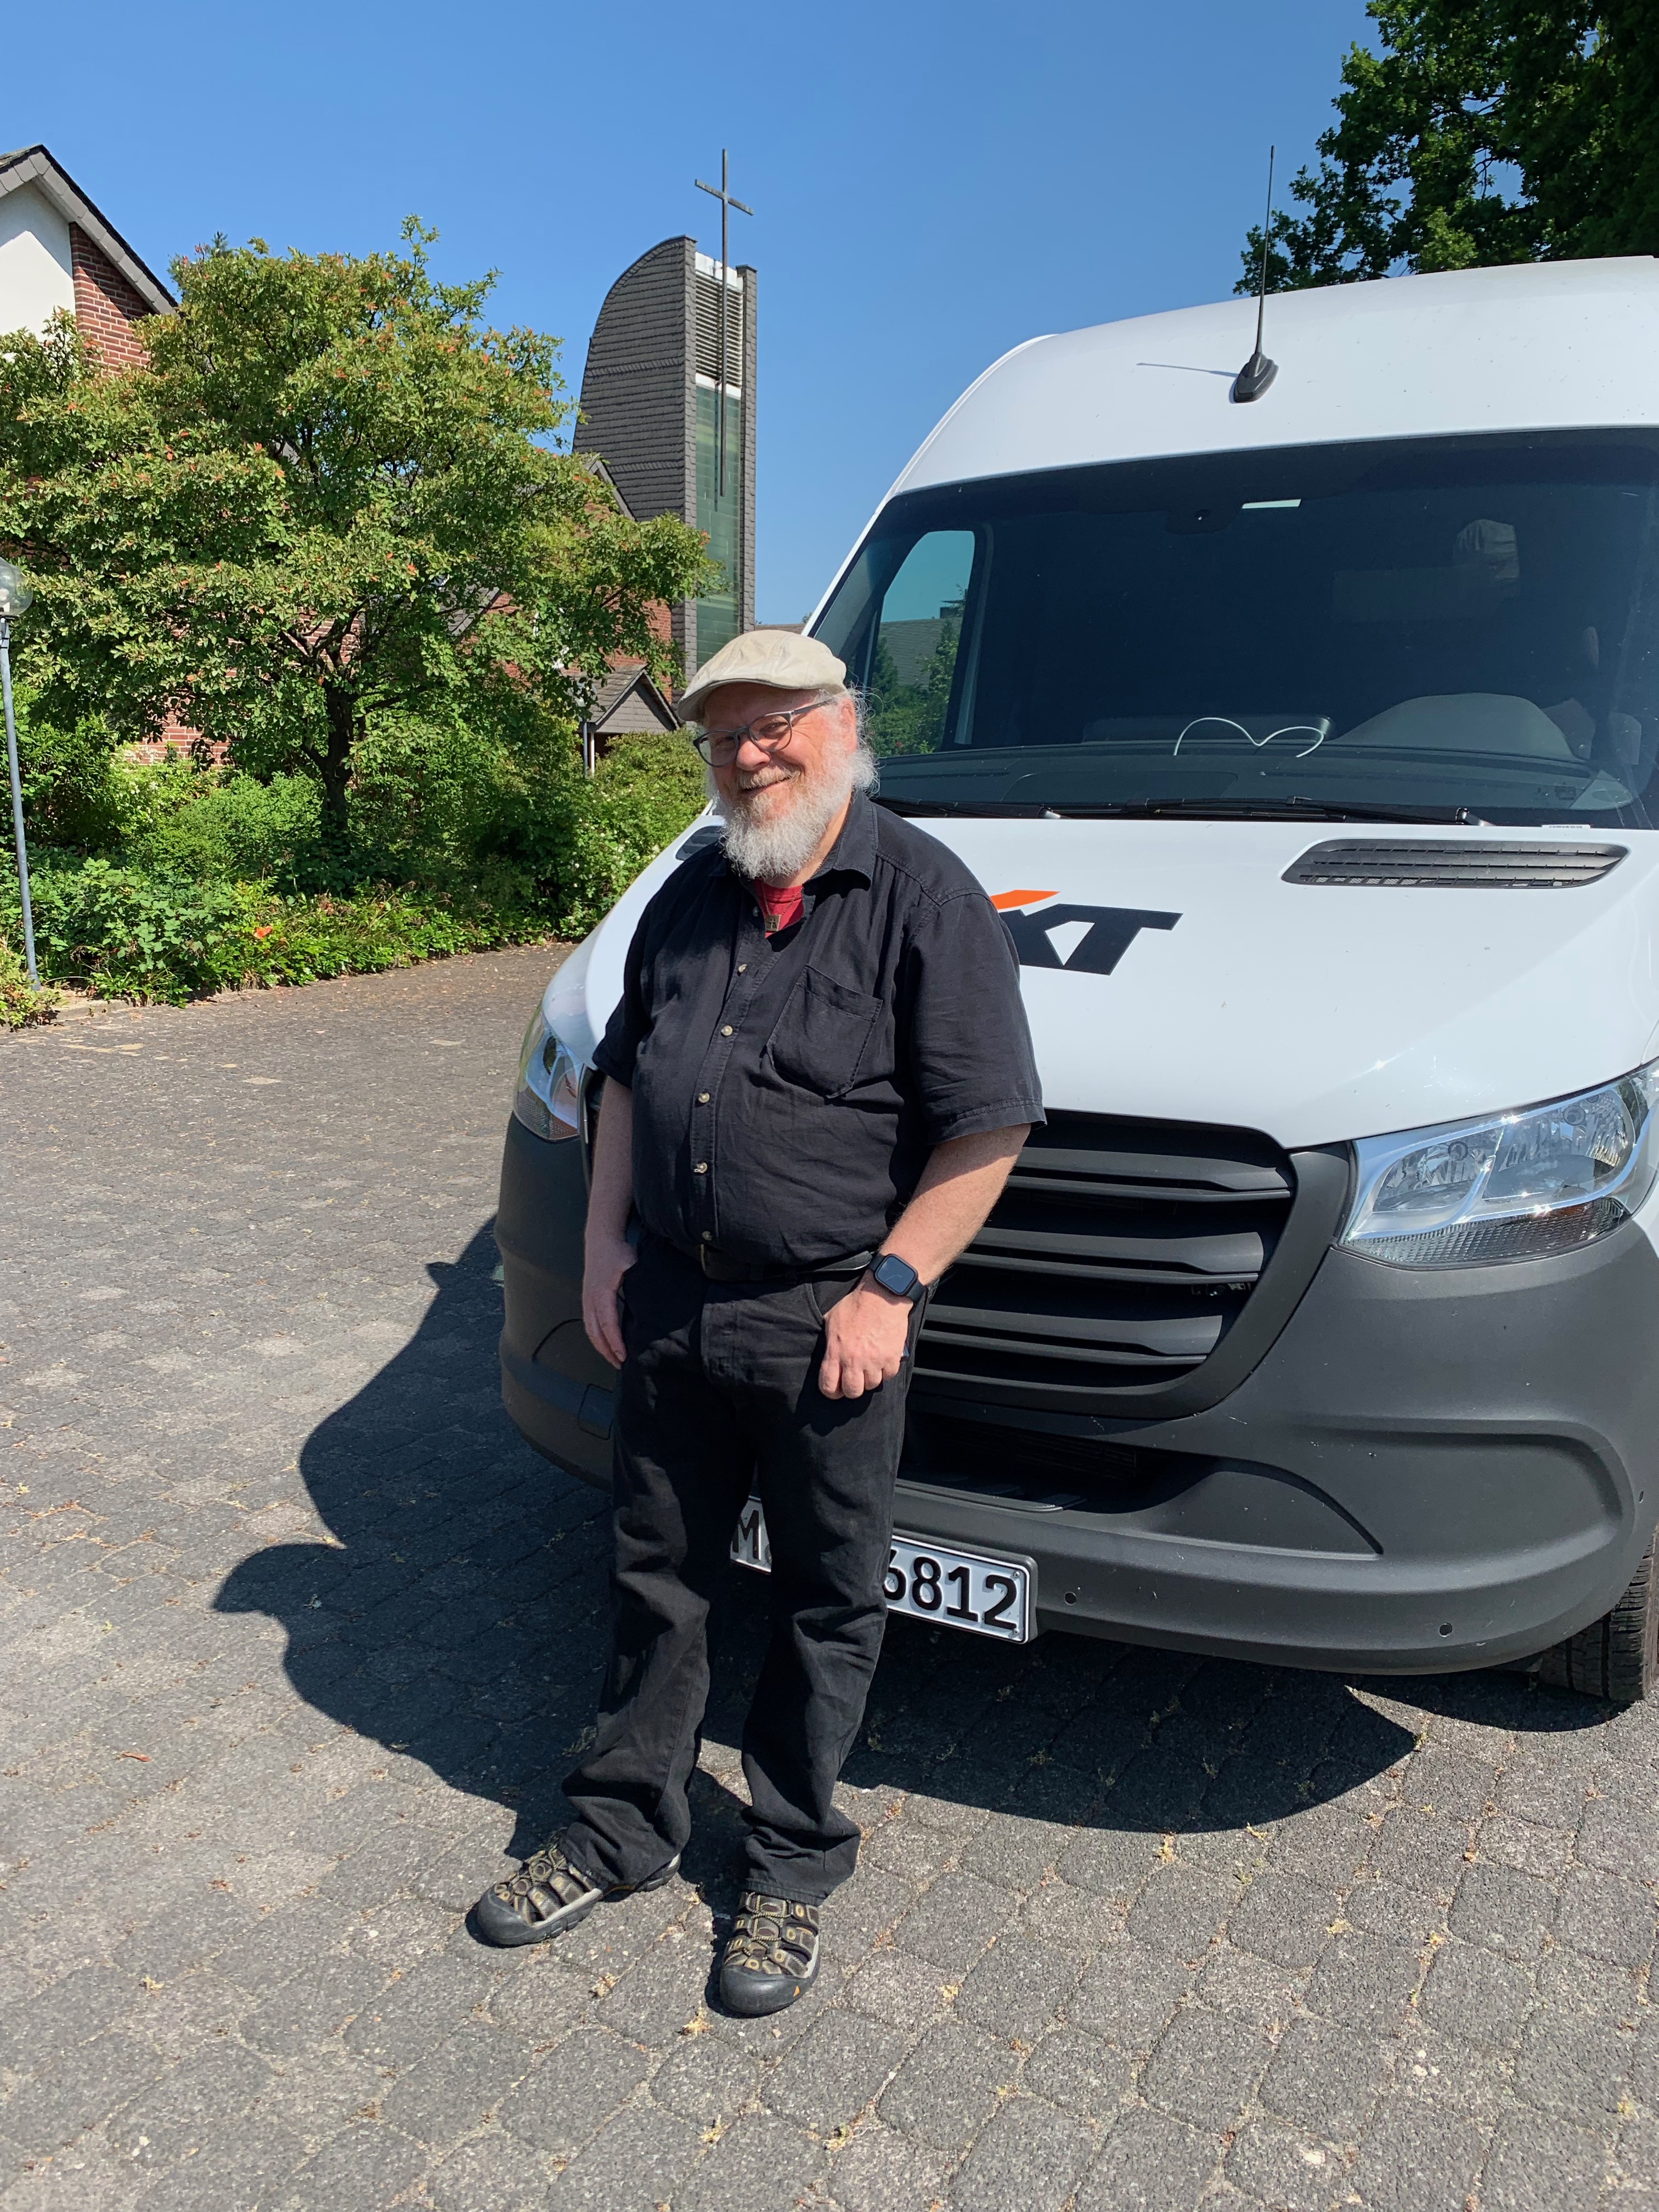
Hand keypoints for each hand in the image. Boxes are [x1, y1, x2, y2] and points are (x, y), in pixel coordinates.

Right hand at [582, 1235, 636, 1368]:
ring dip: (600, 1347)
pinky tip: (606, 1344)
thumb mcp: (632, 1264)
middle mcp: (591, 1299)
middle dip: (606, 1351)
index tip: (623, 1355)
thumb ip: (640, 1281)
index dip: (615, 1342)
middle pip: (595, 1332)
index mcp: (602, 1292)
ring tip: (613, 1359)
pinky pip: (589, 1324)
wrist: (600, 1240)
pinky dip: (596, 1337)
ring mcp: (586, 1300)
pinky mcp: (587, 1300)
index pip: (608, 1324)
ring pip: (590, 1330)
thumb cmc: (617, 1252)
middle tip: (620, 1364)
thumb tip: (652, 1301)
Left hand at [819, 1280, 911, 1399]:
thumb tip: (828, 1356)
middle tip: (854, 1381)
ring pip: (872, 1385)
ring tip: (869, 1367)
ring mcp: (874, 1360)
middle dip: (852, 1389)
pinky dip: (886, 1371)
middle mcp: (854, 1359)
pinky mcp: (891, 1357)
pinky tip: (883, 1361)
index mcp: (836, 1351)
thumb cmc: (856, 1304)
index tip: (834, 1389)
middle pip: (852, 1391)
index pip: (828, 1385)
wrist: (882, 1295)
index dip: (830, 1392)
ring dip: (870, 1379)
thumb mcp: (832, 1320)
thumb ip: (829, 1342)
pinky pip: (889, 1376)